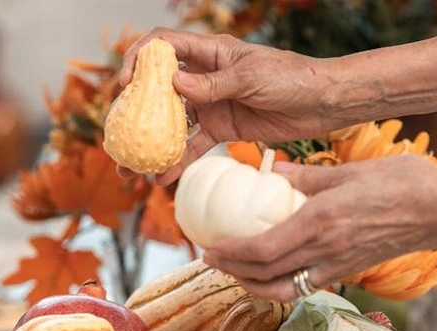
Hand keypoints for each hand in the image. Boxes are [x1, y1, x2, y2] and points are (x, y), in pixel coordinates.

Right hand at [118, 28, 330, 183]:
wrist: (320, 104)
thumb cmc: (291, 78)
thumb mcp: (251, 78)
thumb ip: (213, 84)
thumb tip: (175, 84)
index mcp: (210, 53)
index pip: (164, 47)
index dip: (139, 61)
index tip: (124, 85)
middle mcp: (204, 77)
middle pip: (159, 91)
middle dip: (135, 113)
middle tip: (116, 136)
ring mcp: (211, 105)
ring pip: (173, 124)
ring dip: (151, 145)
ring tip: (131, 167)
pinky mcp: (223, 129)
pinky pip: (194, 147)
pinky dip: (179, 162)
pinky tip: (162, 178)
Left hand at [202, 154, 436, 301]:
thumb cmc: (402, 183)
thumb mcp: (349, 171)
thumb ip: (306, 175)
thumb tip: (274, 171)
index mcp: (320, 222)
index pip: (263, 249)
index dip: (232, 254)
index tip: (210, 249)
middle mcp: (324, 251)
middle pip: (266, 274)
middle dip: (232, 271)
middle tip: (210, 260)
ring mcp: (336, 266)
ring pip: (283, 289)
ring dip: (253, 284)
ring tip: (234, 271)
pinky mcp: (347, 272)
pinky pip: (304, 287)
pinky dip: (279, 285)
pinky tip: (269, 273)